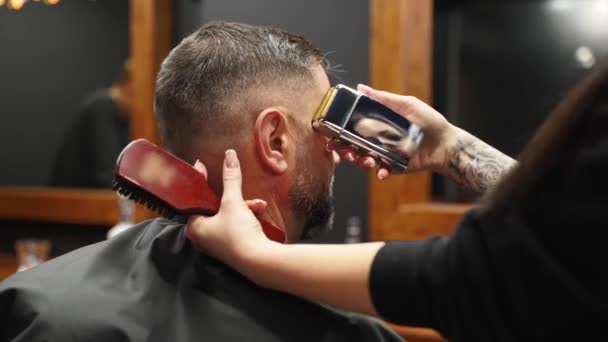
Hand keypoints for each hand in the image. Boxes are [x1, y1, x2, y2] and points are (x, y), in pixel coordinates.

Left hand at [186, 150, 272, 266]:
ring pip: (230, 215)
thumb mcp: (233, 202)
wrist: (260, 260)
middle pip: (215, 207)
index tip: (202, 166)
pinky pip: (238, 225)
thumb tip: (229, 155)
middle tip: (243, 195)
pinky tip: (259, 214)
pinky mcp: (233, 247)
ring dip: (245, 207)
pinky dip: (248, 217)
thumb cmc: (238, 234)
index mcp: (194, 227)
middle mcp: (203, 237)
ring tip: (257, 206)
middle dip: (234, 198)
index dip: (199, 181)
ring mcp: (218, 244)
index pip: (193, 199)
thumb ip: (230, 178)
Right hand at [330, 84, 456, 178]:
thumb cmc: (429, 121)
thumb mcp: (407, 105)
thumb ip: (384, 99)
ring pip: (364, 159)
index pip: (353, 126)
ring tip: (367, 161)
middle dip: (345, 149)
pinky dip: (380, 172)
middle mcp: (378, 138)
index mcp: (378, 123)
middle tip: (344, 151)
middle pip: (353, 145)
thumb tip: (361, 88)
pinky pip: (381, 171)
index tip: (332, 134)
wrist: (446, 143)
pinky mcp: (393, 166)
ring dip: (360, 161)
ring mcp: (384, 153)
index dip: (341, 130)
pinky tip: (383, 171)